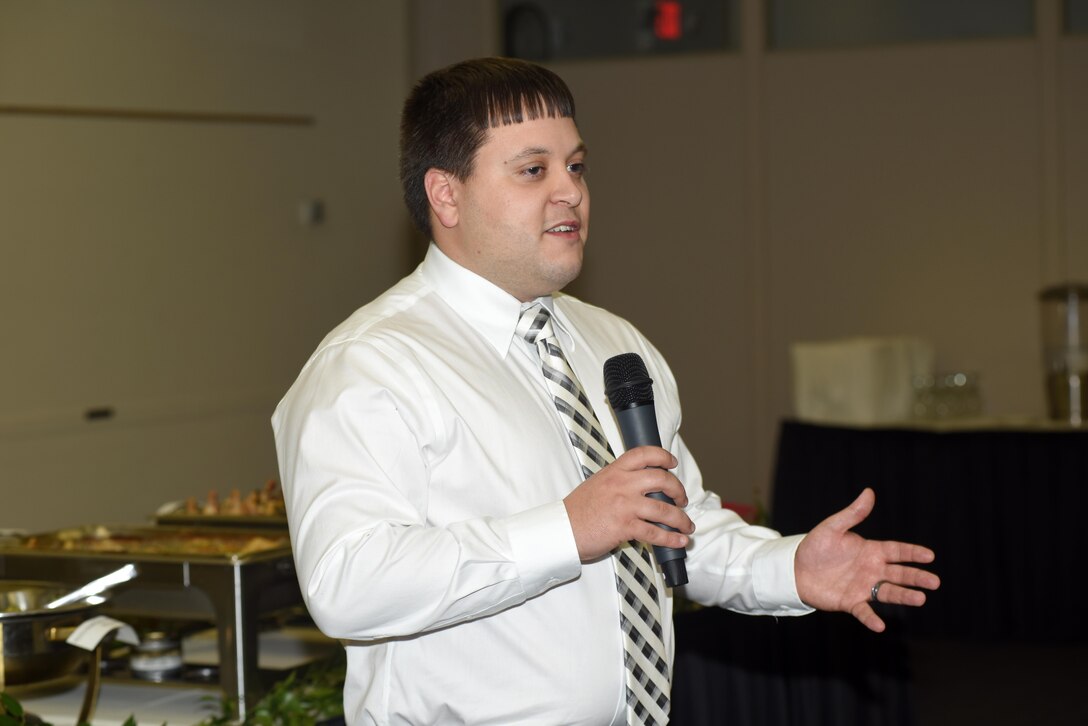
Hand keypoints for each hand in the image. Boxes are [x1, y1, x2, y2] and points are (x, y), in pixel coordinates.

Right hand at [563, 446, 693, 561]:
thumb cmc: (577, 511)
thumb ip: (619, 482)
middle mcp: (621, 484)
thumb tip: (642, 488)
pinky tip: (679, 541)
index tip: (672, 462)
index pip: (643, 454)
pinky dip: (672, 538)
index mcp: (614, 471)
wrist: (562, 531)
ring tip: (687, 526)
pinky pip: (656, 532)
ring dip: (681, 519)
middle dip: (678, 490)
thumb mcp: (597, 485)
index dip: (663, 456)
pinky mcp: (625, 526)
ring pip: (664, 508)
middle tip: (682, 499)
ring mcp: (625, 505)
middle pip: (662, 479)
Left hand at [794, 487, 939, 632]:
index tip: (929, 556)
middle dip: (916, 577)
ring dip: (904, 595)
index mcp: (871, 551)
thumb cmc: (816, 547)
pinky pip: (863, 611)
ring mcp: (863, 587)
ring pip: (888, 592)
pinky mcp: (850, 602)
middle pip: (899, 574)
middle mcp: (872, 570)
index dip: (913, 553)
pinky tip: (880, 626)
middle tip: (935, 582)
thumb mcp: (832, 527)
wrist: (795, 569)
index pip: (897, 551)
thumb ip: (852, 514)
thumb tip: (868, 492)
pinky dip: (871, 618)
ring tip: (920, 599)